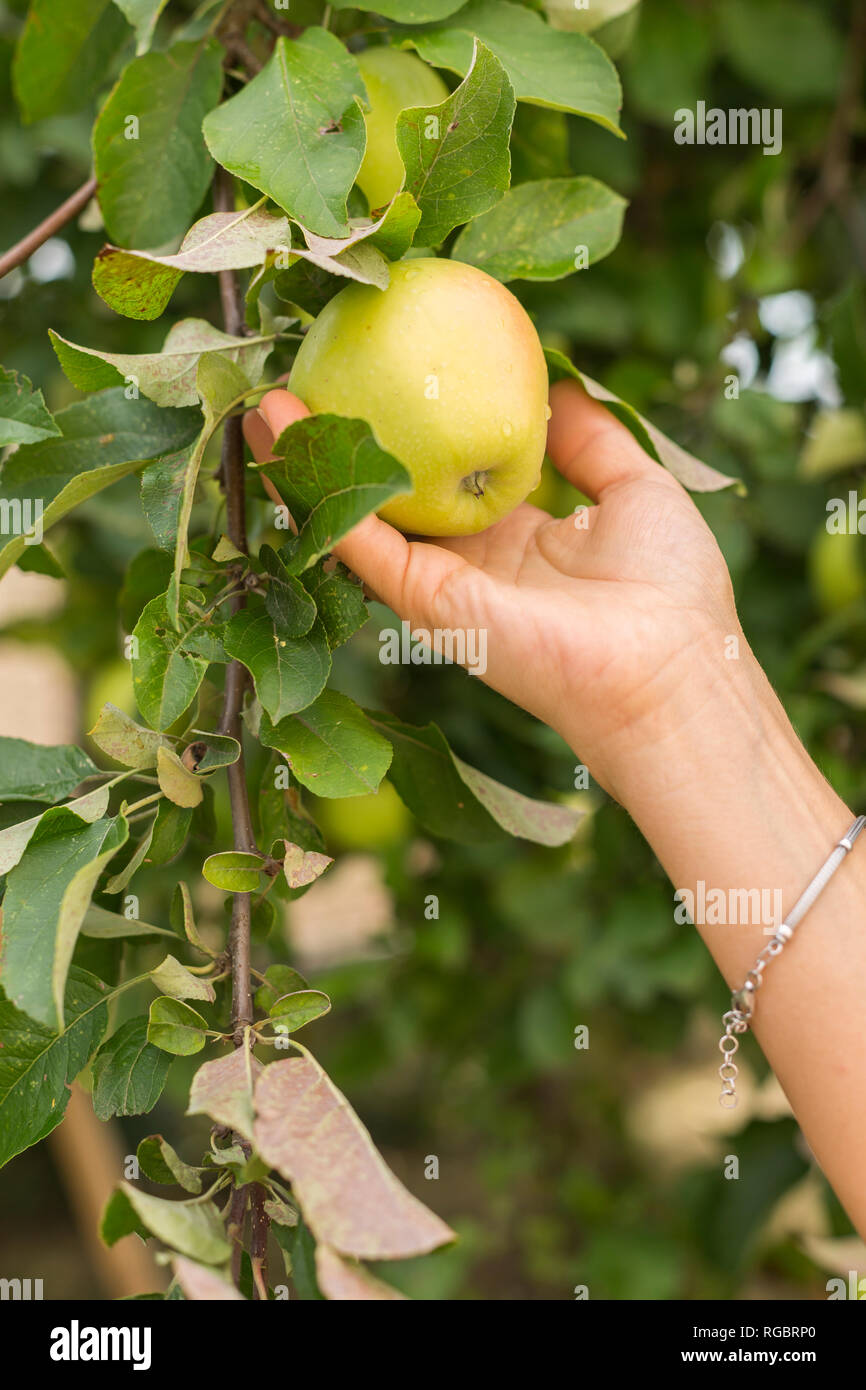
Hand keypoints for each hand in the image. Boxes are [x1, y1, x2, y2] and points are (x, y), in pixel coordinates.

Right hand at [244, 379, 740, 797]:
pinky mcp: (427, 600)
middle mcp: (471, 564)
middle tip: (303, 388)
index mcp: (517, 540)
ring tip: (265, 406)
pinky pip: (357, 541)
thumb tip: (559, 385)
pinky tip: (278, 434)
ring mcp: (443, 585)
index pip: (447, 483)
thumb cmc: (670, 587)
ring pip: (357, 521)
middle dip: (344, 453)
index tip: (383, 385)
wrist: (671, 666)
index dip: (412, 437)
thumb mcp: (637, 488)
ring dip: (306, 466)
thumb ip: (593, 440)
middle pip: (389, 501)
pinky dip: (312, 489)